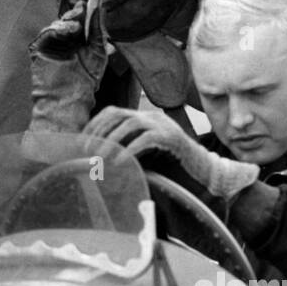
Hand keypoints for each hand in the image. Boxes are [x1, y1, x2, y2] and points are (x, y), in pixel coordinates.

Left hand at [85, 105, 257, 201]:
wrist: (204, 173)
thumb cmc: (173, 168)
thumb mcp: (145, 155)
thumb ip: (127, 150)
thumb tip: (99, 158)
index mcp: (145, 118)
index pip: (113, 112)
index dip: (94, 125)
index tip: (82, 142)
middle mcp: (152, 116)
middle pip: (117, 114)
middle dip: (98, 132)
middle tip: (87, 152)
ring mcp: (163, 125)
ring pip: (128, 124)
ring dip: (110, 142)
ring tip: (100, 159)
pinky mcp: (171, 137)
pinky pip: (145, 139)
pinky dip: (129, 150)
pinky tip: (119, 163)